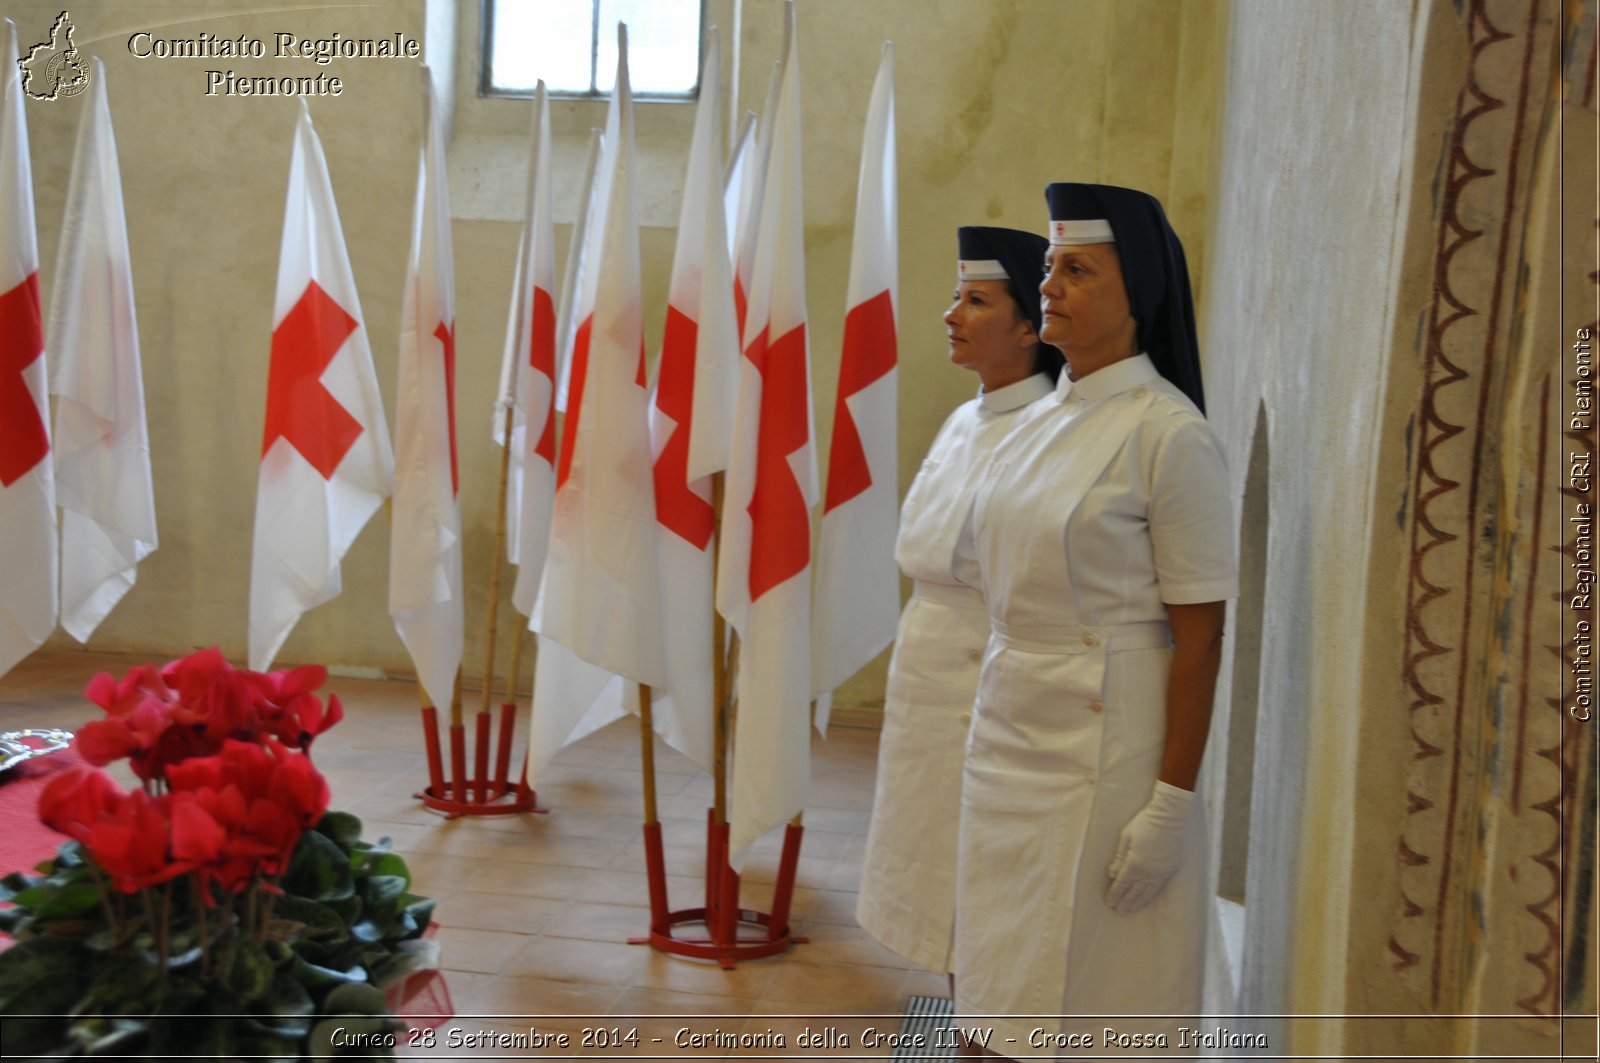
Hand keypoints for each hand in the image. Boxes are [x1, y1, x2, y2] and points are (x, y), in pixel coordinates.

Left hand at [1105, 780, 1192, 915]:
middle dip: (1125, 902)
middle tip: (1118, 912)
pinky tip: (1147, 899)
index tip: (1109, 902)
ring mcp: (1161, 872)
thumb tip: (1111, 875)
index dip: (1115, 894)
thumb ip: (1119, 858)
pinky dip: (1152, 896)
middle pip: (1135, 891)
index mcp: (1135, 864)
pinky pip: (1159, 888)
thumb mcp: (1126, 837)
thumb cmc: (1144, 823)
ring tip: (1131, 910)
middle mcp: (1149, 872)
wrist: (1170, 817)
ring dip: (1138, 903)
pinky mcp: (1171, 870)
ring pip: (1148, 893)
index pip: (1122, 884)